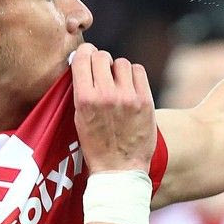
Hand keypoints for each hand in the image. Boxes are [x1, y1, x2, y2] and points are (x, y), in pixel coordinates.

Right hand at [71, 42, 156, 172]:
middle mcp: (106, 95)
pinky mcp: (145, 100)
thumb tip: (83, 62)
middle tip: (102, 73)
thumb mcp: (78, 118)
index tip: (87, 57)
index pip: (84, 57)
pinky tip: (130, 88)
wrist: (119, 169)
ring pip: (121, 63)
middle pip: (102, 56)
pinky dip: (133, 76)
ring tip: (117, 85)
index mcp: (85, 99)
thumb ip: (81, 90)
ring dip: (118, 70)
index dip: (85, 53)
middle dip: (100, 61)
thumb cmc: (96, 145)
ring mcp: (128, 97)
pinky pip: (138, 71)